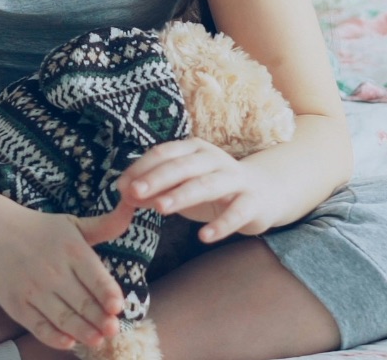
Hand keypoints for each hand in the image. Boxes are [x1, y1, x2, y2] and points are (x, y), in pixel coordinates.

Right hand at [0, 199, 130, 351]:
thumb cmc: (38, 229)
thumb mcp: (72, 223)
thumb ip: (105, 224)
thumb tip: (133, 207)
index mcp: (71, 250)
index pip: (96, 278)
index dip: (109, 295)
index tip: (117, 306)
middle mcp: (53, 271)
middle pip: (83, 303)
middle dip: (101, 320)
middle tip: (113, 330)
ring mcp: (33, 289)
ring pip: (64, 319)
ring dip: (84, 332)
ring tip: (97, 340)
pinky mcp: (17, 304)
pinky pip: (39, 327)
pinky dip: (55, 338)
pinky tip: (68, 341)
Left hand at [120, 139, 283, 242]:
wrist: (264, 192)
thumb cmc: (212, 188)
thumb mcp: (180, 186)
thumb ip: (154, 188)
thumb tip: (124, 194)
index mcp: (193, 149)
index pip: (163, 153)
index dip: (141, 168)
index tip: (122, 186)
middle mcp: (213, 159)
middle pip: (182, 166)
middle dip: (157, 178)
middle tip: (135, 192)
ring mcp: (235, 178)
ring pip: (207, 185)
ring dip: (182, 195)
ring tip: (160, 208)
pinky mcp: (252, 201)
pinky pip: (236, 212)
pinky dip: (221, 225)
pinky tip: (204, 237)